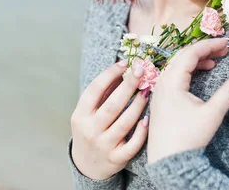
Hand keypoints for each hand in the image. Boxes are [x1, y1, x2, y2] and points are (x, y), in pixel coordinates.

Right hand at [70, 60, 149, 179]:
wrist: (87, 166)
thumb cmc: (91, 130)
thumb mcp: (88, 113)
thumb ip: (103, 94)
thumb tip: (122, 70)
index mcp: (80, 115)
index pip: (94, 90)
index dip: (109, 74)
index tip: (124, 62)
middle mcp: (90, 130)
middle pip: (112, 104)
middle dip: (129, 85)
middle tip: (141, 70)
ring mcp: (103, 145)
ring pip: (125, 122)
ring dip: (138, 104)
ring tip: (147, 90)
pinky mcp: (116, 158)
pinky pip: (132, 144)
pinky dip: (141, 132)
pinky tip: (148, 119)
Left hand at [146, 38, 228, 163]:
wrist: (169, 163)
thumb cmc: (189, 138)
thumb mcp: (212, 113)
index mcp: (171, 82)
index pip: (191, 53)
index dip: (210, 45)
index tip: (228, 43)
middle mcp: (162, 83)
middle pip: (182, 56)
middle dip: (204, 50)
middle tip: (224, 50)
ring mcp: (159, 91)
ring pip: (177, 65)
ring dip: (196, 60)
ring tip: (214, 62)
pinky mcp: (160, 99)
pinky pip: (173, 75)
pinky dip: (188, 70)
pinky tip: (201, 74)